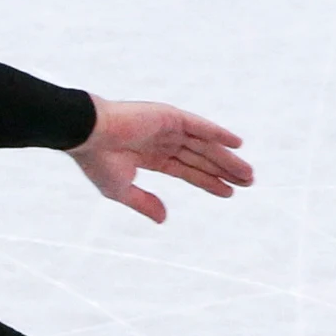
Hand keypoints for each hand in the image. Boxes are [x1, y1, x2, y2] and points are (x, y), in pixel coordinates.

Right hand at [68, 97, 251, 221]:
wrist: (87, 133)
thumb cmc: (97, 160)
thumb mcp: (121, 190)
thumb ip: (144, 203)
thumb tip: (164, 219)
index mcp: (150, 156)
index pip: (186, 170)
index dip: (208, 181)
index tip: (229, 192)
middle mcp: (162, 141)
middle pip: (201, 158)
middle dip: (224, 171)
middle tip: (248, 182)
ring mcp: (167, 127)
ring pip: (204, 145)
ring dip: (227, 158)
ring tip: (248, 173)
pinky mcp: (170, 116)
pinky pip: (200, 127)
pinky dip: (219, 134)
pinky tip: (237, 144)